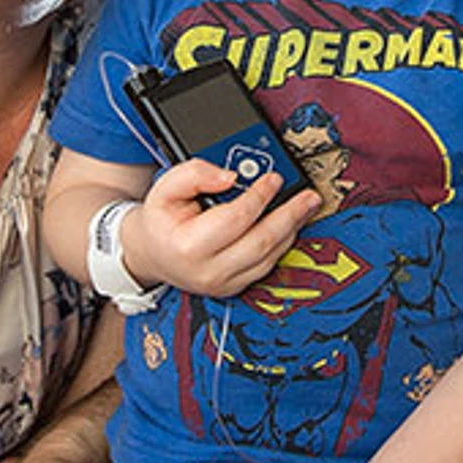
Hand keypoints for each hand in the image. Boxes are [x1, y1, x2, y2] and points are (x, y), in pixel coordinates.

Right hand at [123, 159, 320, 295]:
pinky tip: (289, 224)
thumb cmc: (162, 220)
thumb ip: (195, 174)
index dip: (260, 195)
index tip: (275, 177)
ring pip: (269, 257)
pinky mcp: (234, 288)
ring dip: (291, 229)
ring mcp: (222, 284)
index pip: (236, 218)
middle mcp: (208, 271)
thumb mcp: (166, 187)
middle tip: (309, 196)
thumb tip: (230, 177)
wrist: (152, 254)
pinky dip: (281, 244)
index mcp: (188, 246)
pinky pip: (266, 266)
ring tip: (306, 206)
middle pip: (262, 242)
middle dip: (290, 215)